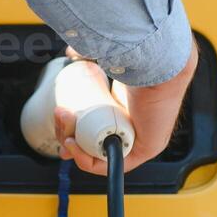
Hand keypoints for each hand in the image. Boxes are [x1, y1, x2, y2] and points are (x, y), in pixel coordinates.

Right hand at [53, 40, 198, 175]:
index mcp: (124, 108)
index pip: (96, 128)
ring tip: (65, 128)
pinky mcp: (144, 151)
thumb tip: (71, 53)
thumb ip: (88, 52)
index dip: (74, 130)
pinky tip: (74, 147)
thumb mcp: (105, 59)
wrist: (157, 62)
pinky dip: (88, 162)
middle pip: (93, 142)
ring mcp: (140, 140)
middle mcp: (133, 125)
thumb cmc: (137, 57)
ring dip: (74, 146)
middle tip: (60, 122)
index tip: (60, 122)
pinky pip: (111, 164)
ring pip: (98, 153)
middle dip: (69, 138)